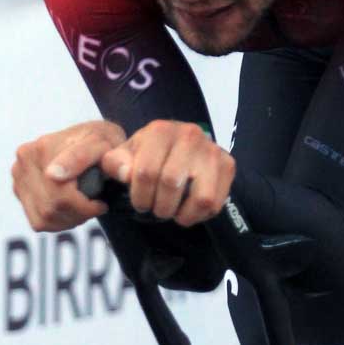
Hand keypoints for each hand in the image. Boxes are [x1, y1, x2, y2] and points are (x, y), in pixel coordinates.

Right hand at [11, 120, 125, 230]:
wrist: (94, 139)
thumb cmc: (104, 142)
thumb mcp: (102, 144)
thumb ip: (81, 156)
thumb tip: (53, 175)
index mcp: (43, 147)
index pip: (59, 193)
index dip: (85, 206)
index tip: (101, 205)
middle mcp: (25, 160)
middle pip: (50, 207)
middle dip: (78, 214)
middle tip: (96, 206)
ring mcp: (19, 175)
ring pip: (43, 218)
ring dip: (70, 219)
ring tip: (85, 207)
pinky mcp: (20, 189)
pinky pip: (37, 221)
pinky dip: (59, 222)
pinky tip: (73, 209)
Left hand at [100, 120, 234, 227]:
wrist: (176, 146)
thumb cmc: (149, 154)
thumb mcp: (125, 155)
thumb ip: (115, 163)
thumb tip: (126, 173)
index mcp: (160, 130)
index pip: (146, 172)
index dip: (139, 196)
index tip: (139, 202)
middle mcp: (190, 135)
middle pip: (171, 184)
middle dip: (160, 206)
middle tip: (156, 208)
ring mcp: (212, 150)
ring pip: (199, 197)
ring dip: (182, 213)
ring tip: (174, 211)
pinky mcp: (228, 165)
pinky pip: (215, 203)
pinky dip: (199, 214)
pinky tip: (189, 208)